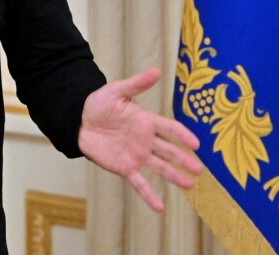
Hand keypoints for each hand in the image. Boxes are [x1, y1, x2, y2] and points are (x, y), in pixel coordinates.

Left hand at [78, 67, 201, 211]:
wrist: (78, 121)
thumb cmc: (98, 104)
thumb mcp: (115, 91)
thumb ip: (136, 84)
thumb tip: (157, 71)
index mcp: (146, 121)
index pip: (169, 128)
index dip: (182, 135)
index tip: (196, 144)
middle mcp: (146, 140)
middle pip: (169, 150)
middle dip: (184, 159)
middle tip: (200, 169)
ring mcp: (137, 155)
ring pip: (160, 167)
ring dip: (175, 176)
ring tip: (190, 185)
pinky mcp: (125, 168)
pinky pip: (139, 183)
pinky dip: (149, 195)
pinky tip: (159, 208)